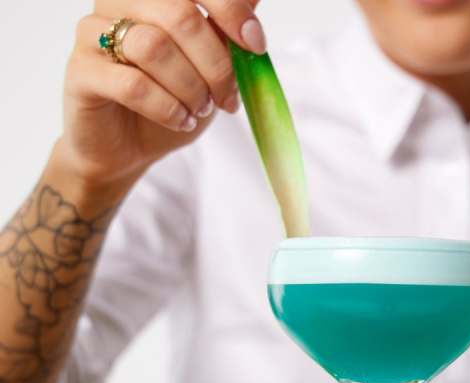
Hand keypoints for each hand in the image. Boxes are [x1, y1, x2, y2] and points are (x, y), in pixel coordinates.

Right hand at [56, 0, 266, 201]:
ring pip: (155, 48)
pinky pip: (132, 85)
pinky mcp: (81, 71)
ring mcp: (93, 33)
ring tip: (200, 109)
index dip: (231, 10)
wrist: (129, 147)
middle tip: (228, 97)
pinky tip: (180, 119)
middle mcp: (118, 1)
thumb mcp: (209, 66)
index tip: (255, 45)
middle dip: (216, 63)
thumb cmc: (170, 99)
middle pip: (179, 15)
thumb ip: (225, 30)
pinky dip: (167, 107)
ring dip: (191, 87)